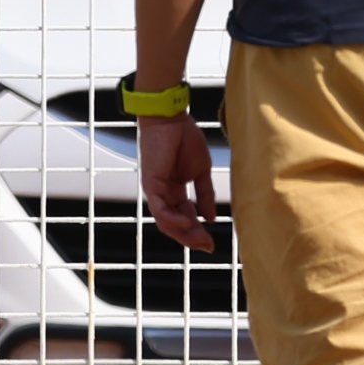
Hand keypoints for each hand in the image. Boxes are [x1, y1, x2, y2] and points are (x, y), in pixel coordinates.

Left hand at [140, 112, 218, 250]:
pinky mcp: (151, 185)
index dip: (198, 231)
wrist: (171, 118)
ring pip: (166, 222)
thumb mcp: (201, 170)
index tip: (212, 243)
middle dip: (192, 238)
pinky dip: (173, 219)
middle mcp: (164, 194)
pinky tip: (188, 224)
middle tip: (207, 247)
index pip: (186, 217)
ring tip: (200, 239)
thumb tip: (211, 217)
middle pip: (176, 225)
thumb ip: (205, 193)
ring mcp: (156, 191)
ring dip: (183, 233)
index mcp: (175, 190)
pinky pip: (160, 209)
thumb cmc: (184, 137)